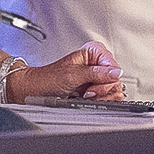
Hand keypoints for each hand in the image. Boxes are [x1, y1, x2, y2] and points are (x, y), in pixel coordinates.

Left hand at [9, 41, 123, 100]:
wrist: (36, 90)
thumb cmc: (49, 78)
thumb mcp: (73, 75)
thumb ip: (96, 73)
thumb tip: (116, 72)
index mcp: (94, 52)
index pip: (114, 67)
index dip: (105, 79)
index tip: (92, 85)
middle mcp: (98, 63)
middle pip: (115, 80)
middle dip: (101, 90)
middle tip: (86, 91)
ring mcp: (98, 77)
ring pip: (114, 91)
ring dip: (100, 97)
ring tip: (84, 95)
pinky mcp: (96, 90)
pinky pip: (109, 98)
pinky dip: (100, 102)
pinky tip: (87, 100)